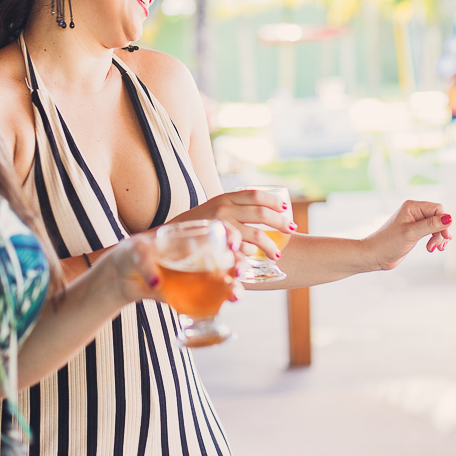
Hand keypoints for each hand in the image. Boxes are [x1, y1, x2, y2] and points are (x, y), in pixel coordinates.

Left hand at [95, 224, 245, 304]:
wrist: (122, 277)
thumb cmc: (130, 254)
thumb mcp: (136, 252)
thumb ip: (146, 263)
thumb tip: (158, 284)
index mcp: (190, 237)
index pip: (218, 231)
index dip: (231, 235)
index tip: (233, 244)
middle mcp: (199, 255)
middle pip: (228, 258)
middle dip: (240, 265)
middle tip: (240, 273)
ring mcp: (197, 276)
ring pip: (224, 280)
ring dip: (235, 286)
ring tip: (235, 295)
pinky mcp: (192, 295)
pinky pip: (211, 299)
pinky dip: (220, 302)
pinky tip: (223, 306)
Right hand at [174, 190, 294, 259]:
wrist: (163, 239)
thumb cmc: (193, 228)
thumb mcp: (211, 212)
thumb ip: (231, 212)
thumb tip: (255, 217)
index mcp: (223, 198)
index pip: (254, 194)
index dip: (272, 200)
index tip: (285, 207)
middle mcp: (223, 208)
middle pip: (260, 212)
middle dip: (280, 222)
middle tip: (292, 230)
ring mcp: (220, 225)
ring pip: (255, 234)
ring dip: (269, 245)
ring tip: (276, 254)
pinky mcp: (217, 243)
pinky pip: (241, 250)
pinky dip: (250, 255)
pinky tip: (252, 260)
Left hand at [363, 200, 452, 270]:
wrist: (374, 256)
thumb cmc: (388, 243)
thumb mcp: (411, 234)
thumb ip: (430, 225)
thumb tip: (449, 218)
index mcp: (412, 207)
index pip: (438, 209)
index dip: (444, 222)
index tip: (444, 237)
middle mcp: (414, 212)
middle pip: (439, 217)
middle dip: (441, 231)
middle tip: (438, 246)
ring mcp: (415, 222)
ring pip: (437, 225)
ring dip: (439, 237)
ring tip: (433, 248)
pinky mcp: (415, 232)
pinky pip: (432, 232)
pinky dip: (435, 240)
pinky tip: (433, 248)